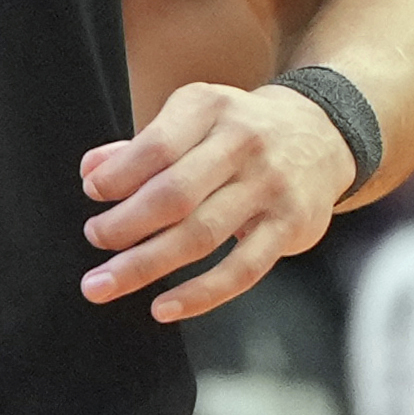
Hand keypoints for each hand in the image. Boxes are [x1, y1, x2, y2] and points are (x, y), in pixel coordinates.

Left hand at [78, 80, 350, 321]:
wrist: (322, 134)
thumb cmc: (238, 131)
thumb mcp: (193, 118)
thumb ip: (141, 146)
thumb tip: (91, 172)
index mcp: (209, 108)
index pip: (156, 146)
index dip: (119, 175)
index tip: (92, 194)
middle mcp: (243, 143)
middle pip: (175, 194)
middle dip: (124, 225)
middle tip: (94, 241)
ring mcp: (270, 186)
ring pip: (202, 235)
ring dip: (147, 265)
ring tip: (105, 283)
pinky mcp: (291, 225)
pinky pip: (242, 269)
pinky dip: (200, 294)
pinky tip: (164, 307)